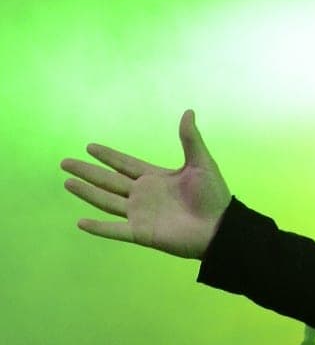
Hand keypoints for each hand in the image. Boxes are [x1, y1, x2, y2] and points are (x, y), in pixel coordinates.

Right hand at [61, 110, 229, 259]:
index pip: (125, 164)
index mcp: (155, 178)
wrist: (220, 228)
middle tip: (65, 162)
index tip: (90, 147)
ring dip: (87, 192)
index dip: (108, 156)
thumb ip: (190, 138)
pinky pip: (115, 229)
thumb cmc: (213, 196)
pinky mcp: (142, 233)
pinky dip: (98, 228)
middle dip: (87, 171)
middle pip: (109, 180)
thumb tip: (188, 111)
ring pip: (106, 201)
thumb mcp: (201, 163)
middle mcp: (143, 195)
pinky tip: (80, 222)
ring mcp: (140, 214)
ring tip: (67, 182)